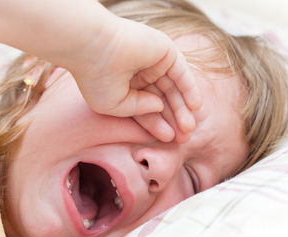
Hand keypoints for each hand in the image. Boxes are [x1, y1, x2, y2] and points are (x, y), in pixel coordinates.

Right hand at [71, 17, 201, 141]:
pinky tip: (195, 106)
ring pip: (173, 88)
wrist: (93, 46)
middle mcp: (140, 73)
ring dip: (183, 108)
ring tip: (189, 129)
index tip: (168, 139)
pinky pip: (182, 73)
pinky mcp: (165, 50)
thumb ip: (138, 110)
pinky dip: (189, 88)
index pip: (145, 108)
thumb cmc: (95, 78)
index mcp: (125, 85)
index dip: (157, 124)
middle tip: (184, 138)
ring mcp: (153, 61)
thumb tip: (159, 106)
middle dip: (173, 119)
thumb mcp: (114, 105)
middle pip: (162, 99)